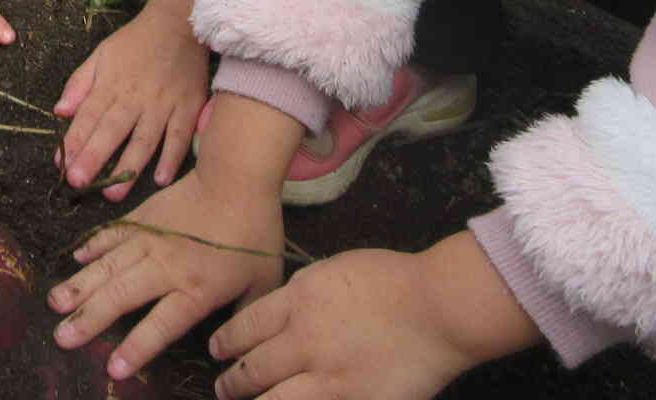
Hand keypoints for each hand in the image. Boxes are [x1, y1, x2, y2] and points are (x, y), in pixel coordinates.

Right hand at [46, 169, 283, 383]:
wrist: (236, 178)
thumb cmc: (254, 233)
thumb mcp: (261, 283)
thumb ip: (242, 319)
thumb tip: (228, 350)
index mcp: (197, 287)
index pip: (162, 324)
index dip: (137, 347)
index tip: (112, 368)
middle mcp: (166, 266)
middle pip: (122, 294)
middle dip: (90, 318)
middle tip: (61, 337)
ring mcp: (149, 238)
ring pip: (108, 265)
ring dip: (80, 285)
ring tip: (54, 302)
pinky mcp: (142, 216)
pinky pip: (112, 234)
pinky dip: (92, 246)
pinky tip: (73, 260)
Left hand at [54, 7, 207, 200]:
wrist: (180, 22)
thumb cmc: (136, 41)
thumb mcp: (101, 54)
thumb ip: (79, 83)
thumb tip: (59, 111)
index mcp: (111, 85)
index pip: (88, 117)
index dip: (74, 141)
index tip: (60, 165)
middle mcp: (135, 97)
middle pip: (111, 130)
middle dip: (93, 157)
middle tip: (78, 183)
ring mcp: (163, 104)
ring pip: (144, 139)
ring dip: (128, 166)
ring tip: (113, 193)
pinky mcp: (188, 107)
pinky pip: (179, 136)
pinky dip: (171, 157)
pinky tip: (160, 179)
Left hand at [210, 247, 494, 399]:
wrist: (438, 306)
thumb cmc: (392, 280)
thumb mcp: (333, 269)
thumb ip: (302, 294)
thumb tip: (281, 313)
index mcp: (298, 301)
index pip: (245, 327)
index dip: (225, 342)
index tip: (217, 350)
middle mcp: (303, 340)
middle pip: (251, 368)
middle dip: (231, 382)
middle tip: (222, 387)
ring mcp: (327, 376)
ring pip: (272, 399)